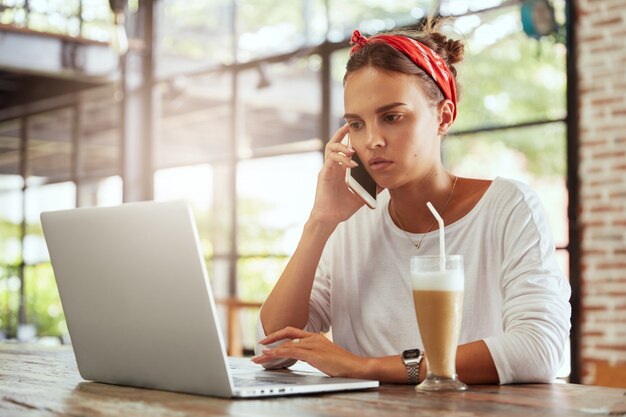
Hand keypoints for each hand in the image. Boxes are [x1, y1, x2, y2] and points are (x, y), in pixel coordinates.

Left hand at [251, 326, 367, 378]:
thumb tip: (300, 356)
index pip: (293, 332)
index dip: (279, 335)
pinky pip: (291, 352)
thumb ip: (312, 353)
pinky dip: (278, 353)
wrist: (355, 366)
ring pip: (286, 345)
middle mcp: (313, 338)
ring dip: (270, 352)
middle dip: (271, 340)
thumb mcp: (324, 356)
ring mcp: (313, 345)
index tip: (268, 340)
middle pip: (287, 336)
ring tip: (259, 358)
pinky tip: (269, 356)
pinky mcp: (313, 354)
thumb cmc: (342, 363)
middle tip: (259, 346)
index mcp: (315, 337)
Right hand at [310, 124, 364, 225]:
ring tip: (353, 150)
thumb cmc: (342, 207)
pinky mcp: (324, 175)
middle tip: (349, 125)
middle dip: (341, 133)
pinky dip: (342, 160)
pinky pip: (331, 161)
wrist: (330, 218)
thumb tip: (385, 183)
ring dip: (342, 146)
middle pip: (334, 143)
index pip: (342, 148)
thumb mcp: (361, 196)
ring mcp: (327, 169)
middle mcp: (333, 166)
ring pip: (330, 148)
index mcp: (340, 169)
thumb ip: (370, 188)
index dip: (347, 137)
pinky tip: (352, 164)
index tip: (357, 129)